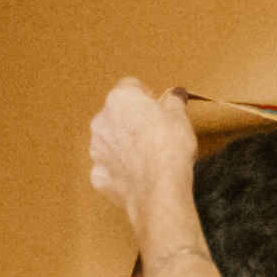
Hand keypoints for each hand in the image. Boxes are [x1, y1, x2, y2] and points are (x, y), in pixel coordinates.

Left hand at [87, 78, 197, 223]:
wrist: (160, 189)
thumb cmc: (169, 148)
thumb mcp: (180, 118)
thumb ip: (174, 102)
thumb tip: (176, 95)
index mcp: (120, 99)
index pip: (130, 87)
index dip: (147, 97)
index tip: (159, 109)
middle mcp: (101, 121)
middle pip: (116, 115)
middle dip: (132, 122)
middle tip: (155, 134)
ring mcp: (97, 150)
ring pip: (110, 142)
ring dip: (124, 146)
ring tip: (147, 158)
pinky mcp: (98, 176)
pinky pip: (109, 169)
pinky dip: (121, 172)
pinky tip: (138, 177)